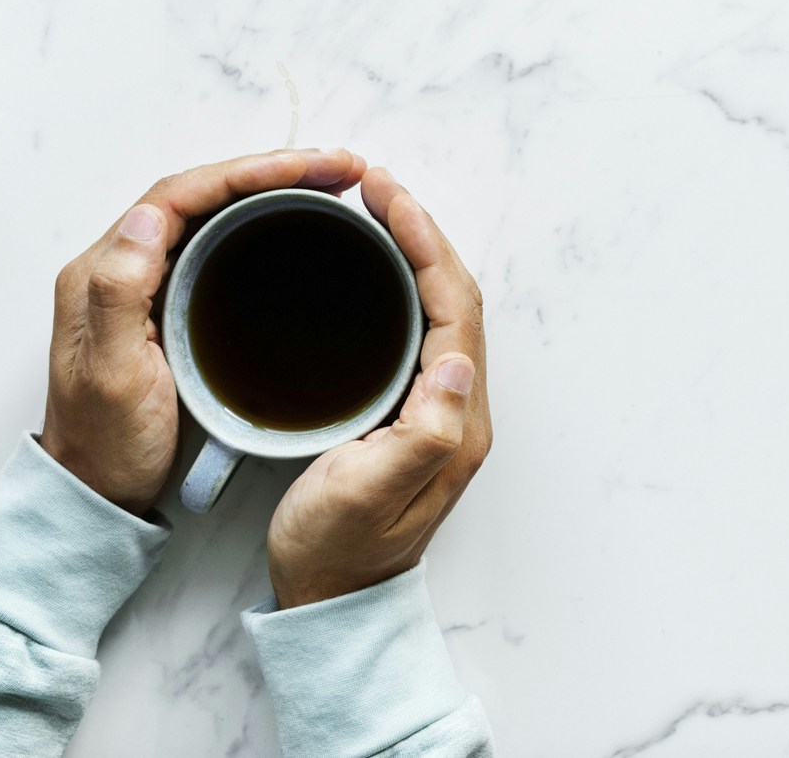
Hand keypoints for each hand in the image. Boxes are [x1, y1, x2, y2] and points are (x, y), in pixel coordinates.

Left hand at [41, 148, 369, 512]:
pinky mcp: (169, 301)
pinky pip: (216, 241)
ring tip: (329, 184)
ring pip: (212, 212)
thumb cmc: (106, 445)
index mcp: (100, 271)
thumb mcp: (111, 377)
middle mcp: (120, 265)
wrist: (99, 492)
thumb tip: (145, 216)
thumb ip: (120, 295)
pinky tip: (296, 224)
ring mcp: (146, 282)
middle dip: (270, 170)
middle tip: (337, 168)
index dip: (246, 172)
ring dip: (270, 189)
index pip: (179, 195)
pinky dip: (261, 222)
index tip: (306, 168)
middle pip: (201, 193)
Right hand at [267, 169, 492, 606]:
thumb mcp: (367, 495)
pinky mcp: (412, 412)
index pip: (455, 308)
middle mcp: (459, 408)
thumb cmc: (336, 553)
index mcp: (456, 422)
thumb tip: (457, 362)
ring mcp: (440, 409)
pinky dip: (400, 284)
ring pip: (439, 307)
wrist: (329, 605)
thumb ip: (421, 434)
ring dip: (414, 252)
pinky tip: (371, 269)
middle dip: (421, 232)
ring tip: (376, 208)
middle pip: (454, 296)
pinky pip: (418, 327)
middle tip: (378, 185)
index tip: (386, 197)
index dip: (425, 244)